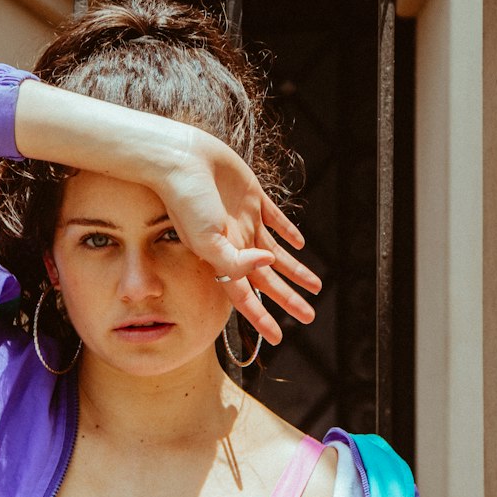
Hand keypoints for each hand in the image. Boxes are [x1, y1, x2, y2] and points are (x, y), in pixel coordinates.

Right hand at [156, 131, 319, 344]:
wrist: (180, 158)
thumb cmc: (184, 200)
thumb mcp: (207, 239)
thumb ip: (236, 260)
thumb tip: (270, 263)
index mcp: (221, 257)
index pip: (245, 296)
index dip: (261, 318)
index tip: (279, 337)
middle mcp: (234, 242)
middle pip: (267, 279)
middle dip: (288, 299)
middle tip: (308, 316)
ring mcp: (244, 219)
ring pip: (277, 253)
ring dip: (296, 270)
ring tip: (316, 287)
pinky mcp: (252, 195)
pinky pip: (275, 218)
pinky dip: (288, 231)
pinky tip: (299, 244)